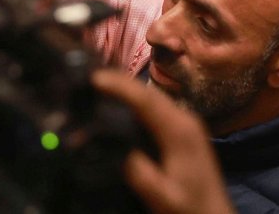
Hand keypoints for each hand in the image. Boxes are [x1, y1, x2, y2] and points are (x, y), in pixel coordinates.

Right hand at [93, 70, 233, 213]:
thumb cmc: (189, 208)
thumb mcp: (163, 198)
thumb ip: (141, 174)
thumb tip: (117, 149)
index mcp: (180, 132)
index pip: (146, 99)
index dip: (119, 86)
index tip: (93, 79)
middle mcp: (185, 119)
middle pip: (148, 92)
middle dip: (119, 82)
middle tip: (88, 79)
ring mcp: (186, 123)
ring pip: (152, 97)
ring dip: (126, 90)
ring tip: (98, 87)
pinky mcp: (183, 130)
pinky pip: (155, 107)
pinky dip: (134, 102)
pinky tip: (119, 105)